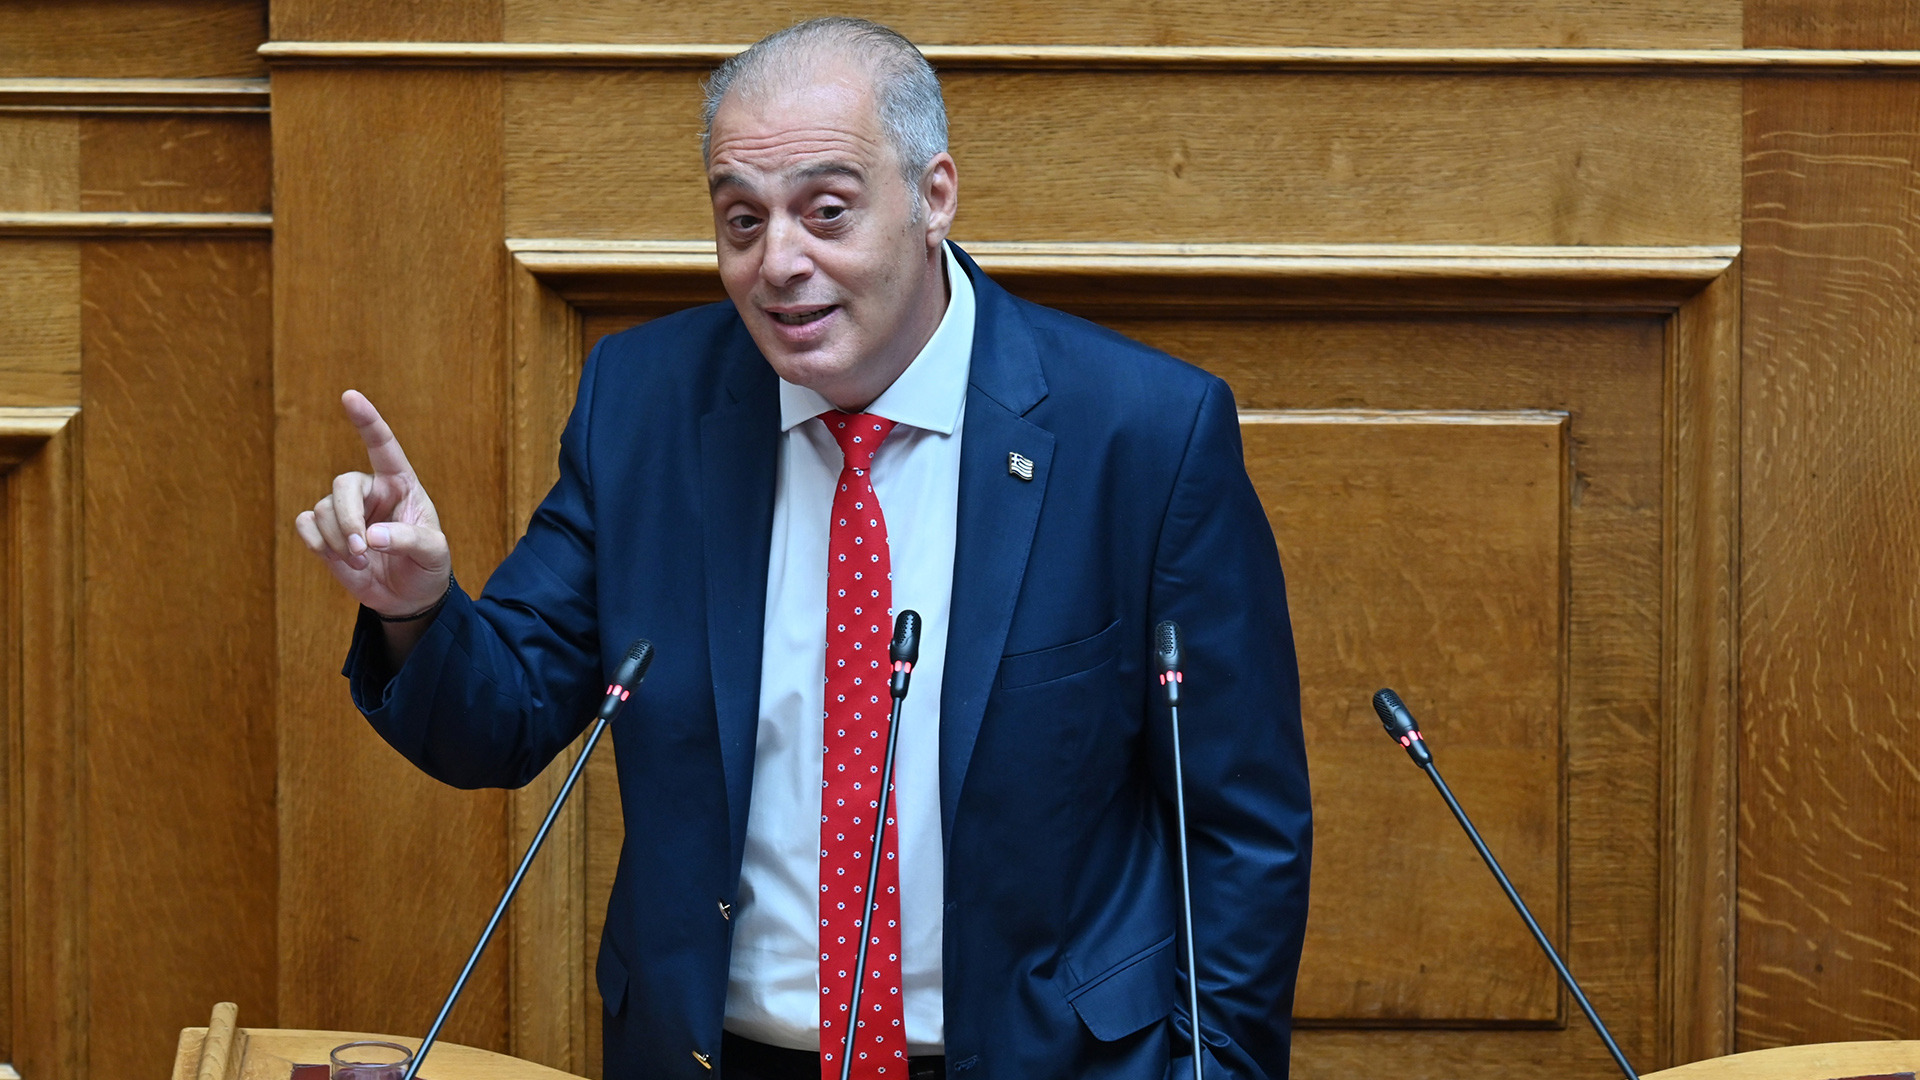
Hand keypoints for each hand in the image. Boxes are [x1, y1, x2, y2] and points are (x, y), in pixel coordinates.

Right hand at [294, 390, 450, 618]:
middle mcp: (370, 491)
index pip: (383, 446)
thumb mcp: (433, 553)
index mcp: (401, 484)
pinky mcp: (325, 533)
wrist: (409, 598)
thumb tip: (370, 537)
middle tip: (362, 550)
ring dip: (338, 541)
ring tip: (362, 562)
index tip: (350, 396)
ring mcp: (345, 511)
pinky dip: (317, 543)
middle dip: (347, 519)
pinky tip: (337, 559)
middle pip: (342, 484)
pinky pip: (305, 524)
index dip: (367, 421)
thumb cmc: (427, 567)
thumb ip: (408, 540)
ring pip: (322, 510)